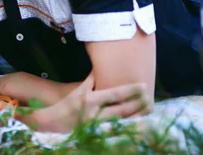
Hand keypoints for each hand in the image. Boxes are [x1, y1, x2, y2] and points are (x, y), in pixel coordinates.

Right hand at [29, 82, 151, 132]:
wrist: (51, 122)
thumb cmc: (66, 103)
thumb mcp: (78, 89)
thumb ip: (92, 81)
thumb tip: (103, 70)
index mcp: (90, 99)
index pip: (115, 94)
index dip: (131, 90)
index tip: (143, 86)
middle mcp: (95, 114)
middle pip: (122, 110)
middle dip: (138, 104)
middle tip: (151, 98)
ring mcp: (97, 126)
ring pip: (122, 121)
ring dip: (136, 116)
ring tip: (149, 110)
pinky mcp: (98, 134)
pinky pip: (117, 130)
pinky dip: (127, 126)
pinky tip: (137, 123)